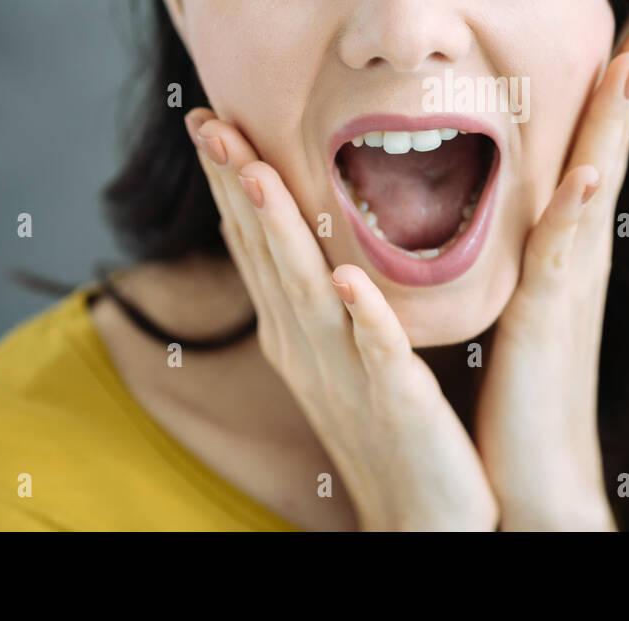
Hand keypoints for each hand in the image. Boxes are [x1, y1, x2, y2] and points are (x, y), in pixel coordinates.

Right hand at [184, 110, 498, 530]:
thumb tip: (280, 229)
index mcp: (295, 330)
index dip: (228, 180)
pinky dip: (361, 317)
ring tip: (255, 172)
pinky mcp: (398, 402)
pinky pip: (378, 352)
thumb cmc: (386, 421)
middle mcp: (307, 347)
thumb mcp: (336, 347)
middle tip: (207, 120)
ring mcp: (346, 374)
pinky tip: (346, 281)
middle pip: (265, 254)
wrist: (423, 512)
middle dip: (235, 186)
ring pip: (306, 292)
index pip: (254, 243)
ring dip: (280, 233)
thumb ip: (310, 291)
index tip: (206, 116)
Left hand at [472, 0, 628, 529]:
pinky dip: (580, 212)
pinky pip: (565, 256)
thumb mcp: (519, 289)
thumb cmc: (519, 381)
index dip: (619, 77)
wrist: (532, 468)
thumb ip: (522, 241)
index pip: (597, 137)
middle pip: (615, 141)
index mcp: (567, 235)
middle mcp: (580, 247)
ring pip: (598, 182)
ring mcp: (571, 280)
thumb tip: (512, 193)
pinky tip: (593, 175)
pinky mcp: (548, 319)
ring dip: (618, 121)